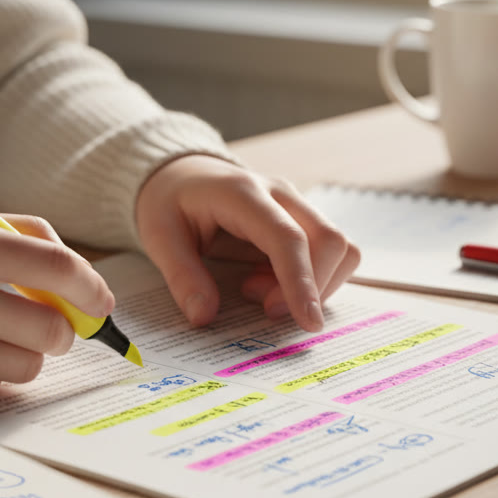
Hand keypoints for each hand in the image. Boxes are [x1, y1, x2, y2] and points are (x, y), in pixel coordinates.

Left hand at [135, 154, 360, 331]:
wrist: (182, 175)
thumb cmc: (170, 203)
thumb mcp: (159, 237)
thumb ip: (182, 277)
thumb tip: (204, 317)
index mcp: (242, 193)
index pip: (288, 237)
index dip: (302, 282)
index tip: (308, 323)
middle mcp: (280, 193)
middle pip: (329, 240)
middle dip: (310, 288)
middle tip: (264, 308)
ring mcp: (296, 204)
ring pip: (339, 248)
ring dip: (313, 285)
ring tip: (259, 291)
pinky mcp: (303, 220)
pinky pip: (328, 255)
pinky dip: (310, 280)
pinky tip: (269, 282)